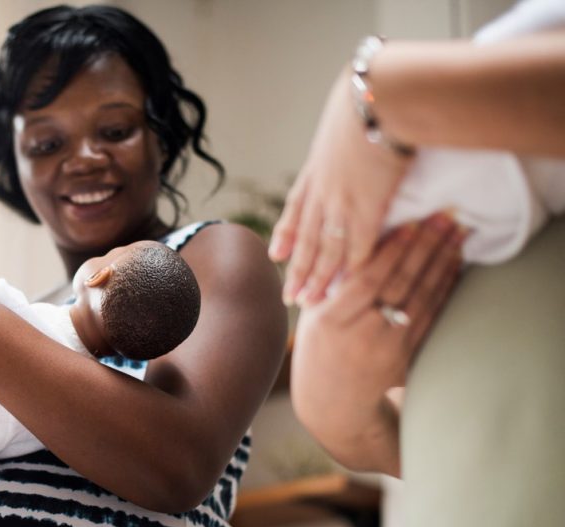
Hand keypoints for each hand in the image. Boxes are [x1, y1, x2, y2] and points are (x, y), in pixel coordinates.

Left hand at [270, 67, 413, 305]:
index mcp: (315, 170)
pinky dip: (351, 268)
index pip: (295, 210)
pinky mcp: (368, 208)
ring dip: (318, 278)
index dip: (285, 235)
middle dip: (297, 270)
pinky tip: (347, 285)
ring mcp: (342, 202)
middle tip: (288, 297)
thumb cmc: (369, 99)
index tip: (275, 255)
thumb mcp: (344, 120)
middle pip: (305, 239)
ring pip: (326, 249)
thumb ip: (343, 140)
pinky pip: (357, 246)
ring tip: (309, 301)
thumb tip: (350, 136)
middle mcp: (322, 191)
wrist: (379, 97)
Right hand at [290, 213, 463, 471]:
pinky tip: (453, 265)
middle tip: (443, 217)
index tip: (408, 223)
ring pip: (421, 298)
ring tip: (455, 233)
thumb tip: (355, 237)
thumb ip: (332, 282)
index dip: (390, 252)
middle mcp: (361, 334)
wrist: (331, 401)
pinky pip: (430, 316)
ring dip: (441, 262)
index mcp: (331, 321)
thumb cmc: (317, 347)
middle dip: (424, 248)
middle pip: (399, 284)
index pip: (366, 280)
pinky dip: (444, 287)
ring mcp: (388, 348)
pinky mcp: (407, 357)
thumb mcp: (312, 314)